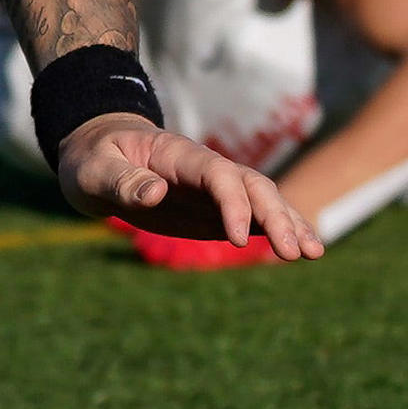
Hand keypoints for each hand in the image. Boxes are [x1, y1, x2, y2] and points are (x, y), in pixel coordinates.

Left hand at [51, 113, 323, 259]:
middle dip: (277, 217)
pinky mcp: (214, 211)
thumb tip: (155, 193)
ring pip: (262, 201)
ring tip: (315, 253)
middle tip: (296, 253)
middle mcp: (206, 171)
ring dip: (289, 224)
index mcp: (178, 156)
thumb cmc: (92, 159)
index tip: (238, 237)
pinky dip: (278, 232)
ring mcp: (214, 191)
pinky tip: (300, 251)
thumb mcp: (93, 170)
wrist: (98, 154)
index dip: (232, 203)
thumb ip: (122, 181)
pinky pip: (253, 219)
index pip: (217, 175)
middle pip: (252, 187)